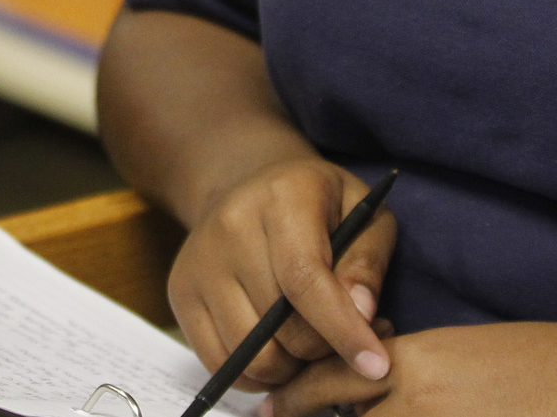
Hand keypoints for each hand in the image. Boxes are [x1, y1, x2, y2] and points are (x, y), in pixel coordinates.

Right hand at [168, 157, 396, 390]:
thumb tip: (362, 314)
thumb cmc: (318, 205)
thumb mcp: (363, 214)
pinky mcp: (180, 291)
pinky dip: (257, 374)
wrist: (247, 183)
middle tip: (343, 342)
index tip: (376, 365)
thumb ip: (367, 263)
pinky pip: (220, 362)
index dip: (342, 330)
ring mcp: (199, 261)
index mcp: (282, 198)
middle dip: (323, 350)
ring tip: (308, 344)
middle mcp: (230, 226)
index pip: (305, 278)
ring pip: (252, 354)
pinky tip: (277, 350)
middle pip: (281, 326)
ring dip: (291, 367)